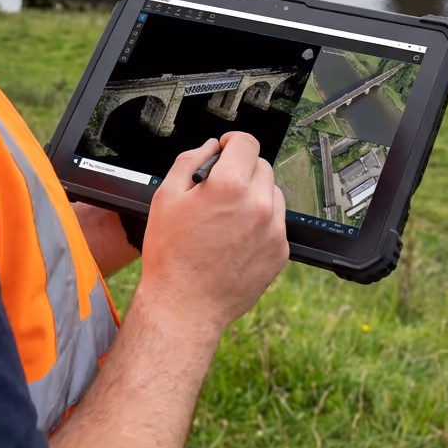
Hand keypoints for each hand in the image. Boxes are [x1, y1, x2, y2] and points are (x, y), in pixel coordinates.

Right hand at [137, 133, 288, 340]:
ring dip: (255, 194)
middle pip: (261, 166)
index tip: (227, 149)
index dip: (233, 142)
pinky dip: (262, 222)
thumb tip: (210, 147)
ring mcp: (273, 230)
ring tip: (229, 215)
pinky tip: (237, 236)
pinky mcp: (280, 252)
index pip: (247, 143)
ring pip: (272, 193)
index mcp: (230, 186)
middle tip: (220, 188)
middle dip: (242, 170)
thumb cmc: (172, 257)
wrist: (184, 305)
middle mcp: (258, 205)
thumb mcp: (167, 197)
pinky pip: (277, 222)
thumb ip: (190, 161)